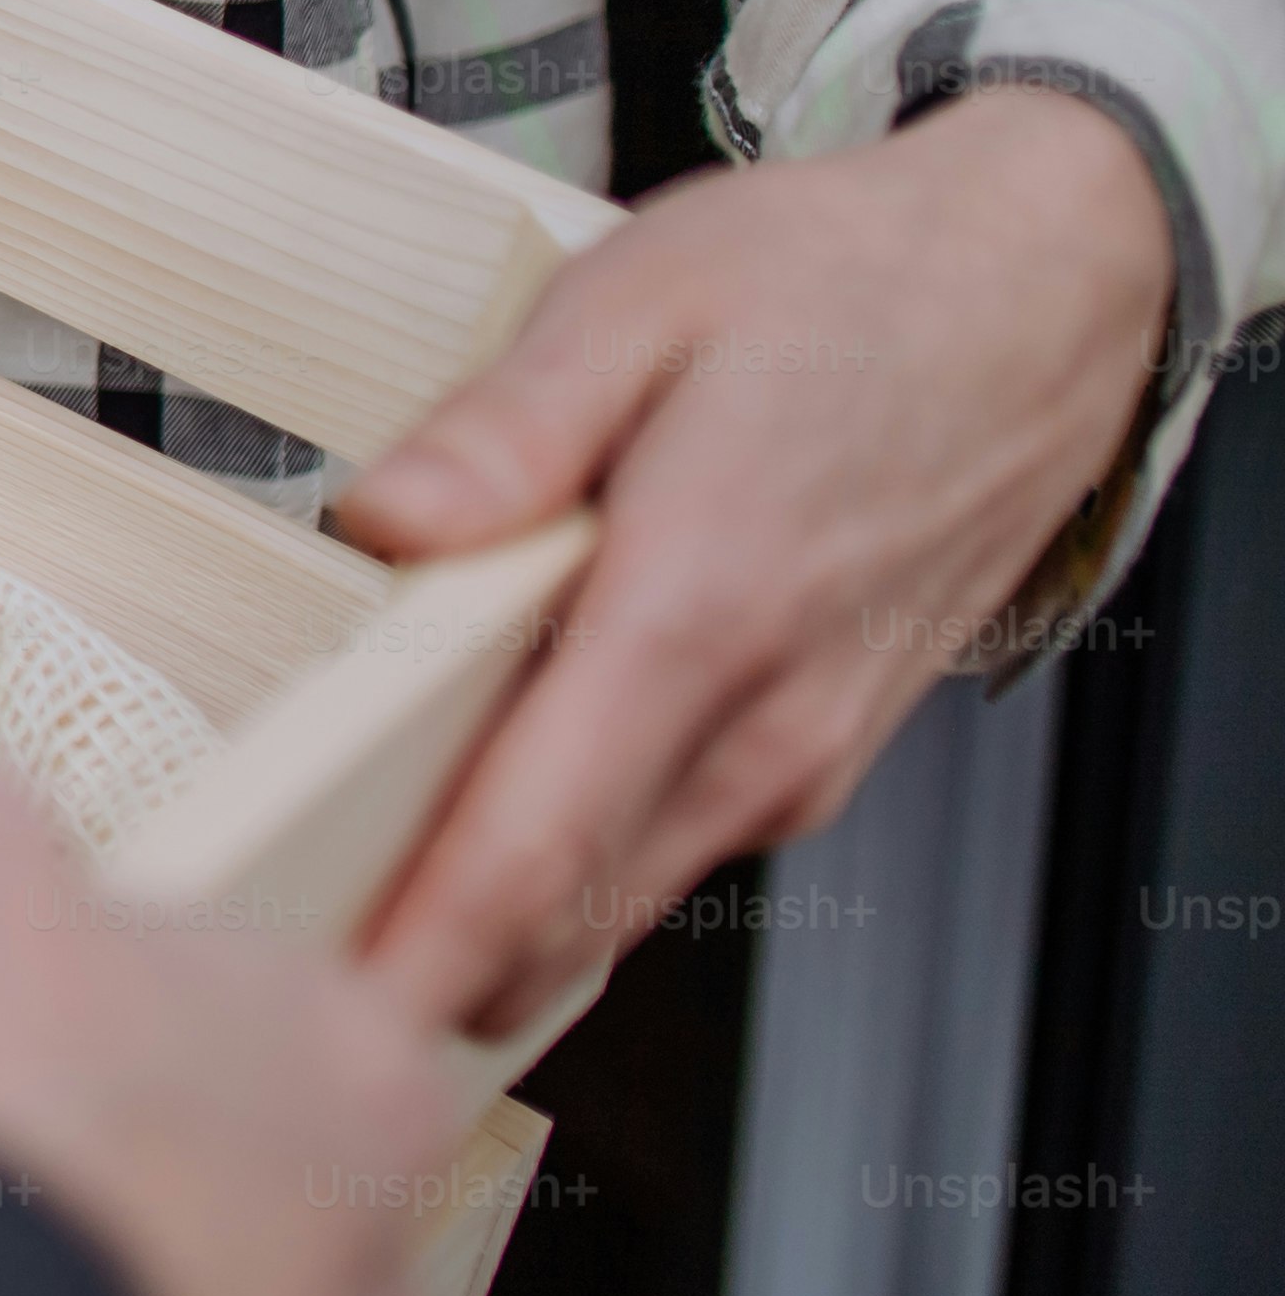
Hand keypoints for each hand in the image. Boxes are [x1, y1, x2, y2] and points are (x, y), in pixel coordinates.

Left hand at [333, 86, 1171, 1035]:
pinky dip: (566, 860)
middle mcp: (760, 717)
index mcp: (696, 609)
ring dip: (488, 918)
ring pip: (617, 891)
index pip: (536, 846)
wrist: (1035, 295)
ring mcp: (800, 750)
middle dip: (418, 959)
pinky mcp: (814, 750)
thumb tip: (381, 518)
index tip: (307, 1009)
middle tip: (260, 962)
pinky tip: (469, 807)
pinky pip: (665, 842)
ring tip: (328, 890)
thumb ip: (505, 427)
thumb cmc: (833, 286)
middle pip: (565, 909)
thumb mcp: (640, 297)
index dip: (416, 945)